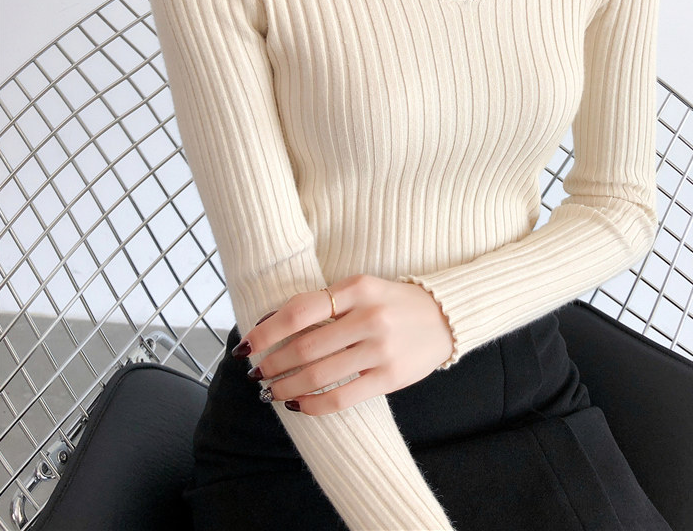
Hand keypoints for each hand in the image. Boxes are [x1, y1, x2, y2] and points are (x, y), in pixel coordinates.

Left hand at [233, 274, 455, 415]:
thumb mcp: (363, 288)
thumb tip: (273, 325)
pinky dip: (312, 404)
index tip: (246, 345)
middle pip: (305, 347)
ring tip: (271, 391)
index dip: (266, 331)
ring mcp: (381, 348)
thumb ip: (325, 302)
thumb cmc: (393, 302)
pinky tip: (298, 404)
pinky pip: (341, 397)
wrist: (445, 317)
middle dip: (272, 364)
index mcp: (358, 287)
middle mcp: (369, 316)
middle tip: (256, 373)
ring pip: (319, 374)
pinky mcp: (390, 377)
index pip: (300, 311)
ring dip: (285, 387)